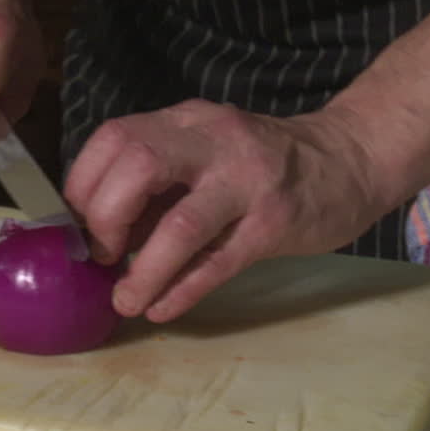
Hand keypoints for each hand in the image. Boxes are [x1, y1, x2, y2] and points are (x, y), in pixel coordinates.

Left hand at [64, 99, 384, 322]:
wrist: (349, 160)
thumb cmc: (262, 165)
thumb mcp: (205, 154)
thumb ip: (157, 184)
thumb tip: (95, 235)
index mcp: (186, 122)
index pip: (115, 137)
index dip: (84, 186)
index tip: (80, 227)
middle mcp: (213, 140)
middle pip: (138, 165)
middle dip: (105, 218)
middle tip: (103, 256)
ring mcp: (247, 180)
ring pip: (180, 223)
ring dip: (144, 271)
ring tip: (126, 302)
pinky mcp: (275, 223)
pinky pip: (218, 262)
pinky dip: (183, 289)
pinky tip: (162, 308)